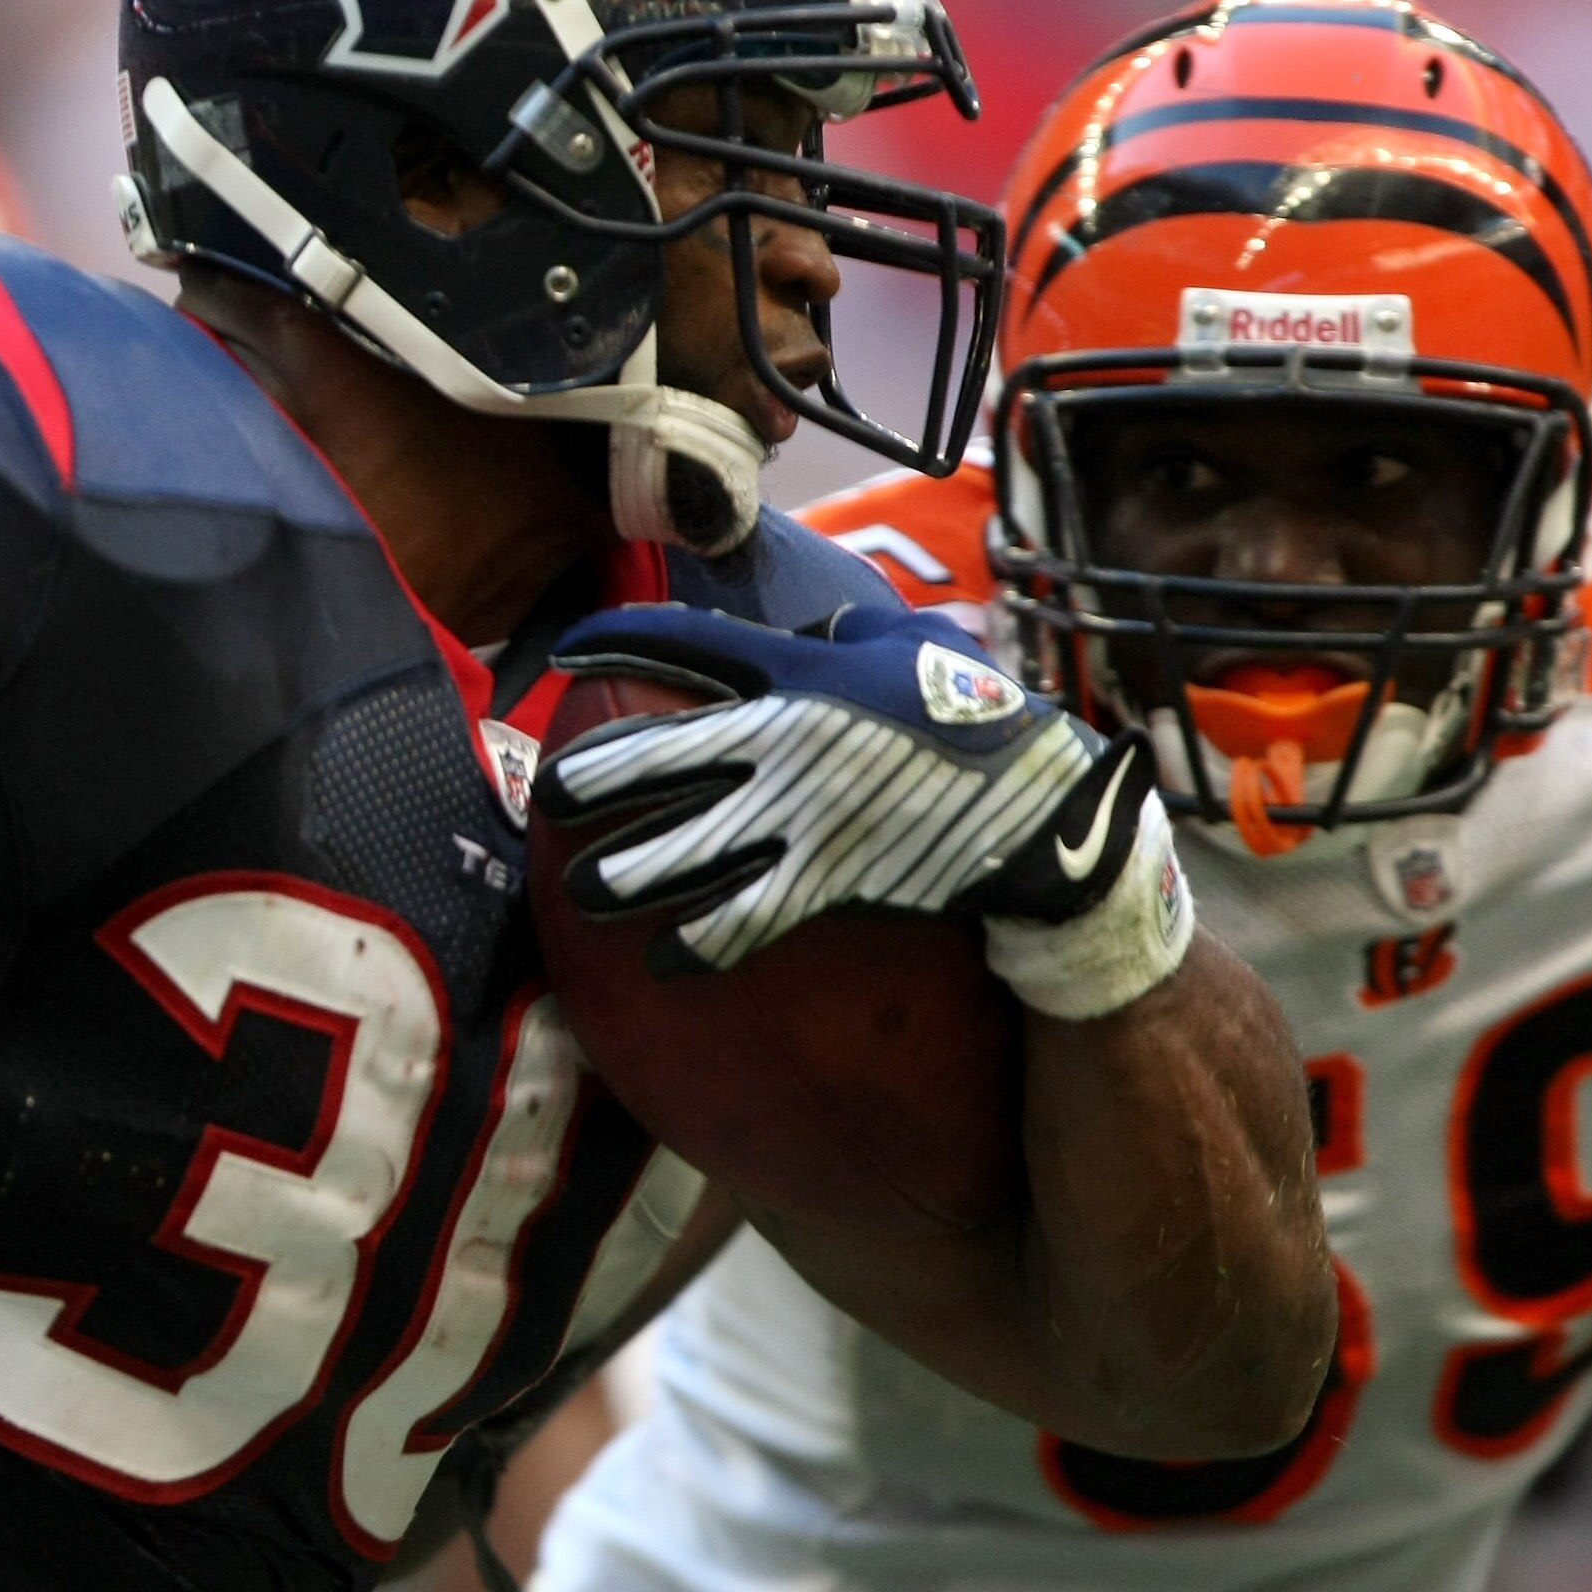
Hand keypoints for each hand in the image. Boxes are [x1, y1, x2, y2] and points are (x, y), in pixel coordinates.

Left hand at [538, 605, 1151, 972]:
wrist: (1041, 806)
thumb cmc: (975, 718)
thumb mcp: (911, 649)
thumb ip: (850, 635)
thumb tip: (819, 631)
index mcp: (796, 673)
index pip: (681, 643)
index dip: (616, 641)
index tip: (569, 652)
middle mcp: (779, 742)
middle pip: (654, 756)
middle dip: (591, 779)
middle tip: (550, 797)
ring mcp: (795, 817)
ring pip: (679, 851)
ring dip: (622, 877)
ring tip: (581, 890)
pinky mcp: (821, 882)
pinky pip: (739, 920)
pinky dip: (695, 944)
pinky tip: (661, 960)